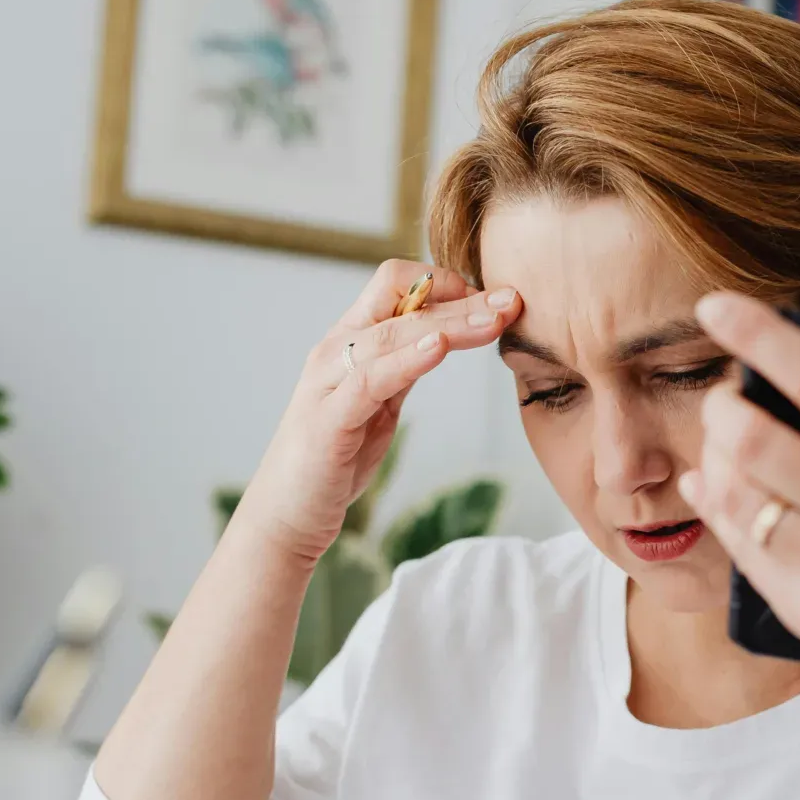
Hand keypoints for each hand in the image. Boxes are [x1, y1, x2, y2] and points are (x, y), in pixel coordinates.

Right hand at [239, 261, 520, 565]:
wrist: (286, 514)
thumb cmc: (333, 458)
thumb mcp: (379, 404)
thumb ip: (403, 368)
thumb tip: (446, 338)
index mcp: (349, 342)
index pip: (397, 285)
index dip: (446, 285)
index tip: (491, 302)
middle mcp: (335, 351)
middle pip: (403, 301)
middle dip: (463, 299)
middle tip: (512, 300)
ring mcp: (328, 382)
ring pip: (393, 334)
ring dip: (451, 324)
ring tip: (493, 320)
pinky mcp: (328, 419)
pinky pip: (371, 380)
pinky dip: (408, 359)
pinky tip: (440, 349)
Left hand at [681, 294, 799, 752]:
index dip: (759, 336)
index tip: (717, 305)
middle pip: (756, 435)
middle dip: (723, 403)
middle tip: (727, 396)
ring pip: (737, 490)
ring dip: (715, 454)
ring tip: (725, 439)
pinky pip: (741, 546)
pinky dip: (718, 507)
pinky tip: (717, 486)